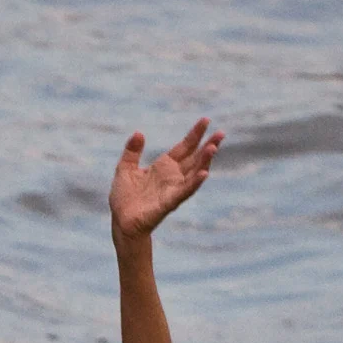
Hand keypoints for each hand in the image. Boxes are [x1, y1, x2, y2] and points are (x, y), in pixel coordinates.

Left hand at [110, 118, 220, 244]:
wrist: (121, 222)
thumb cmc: (124, 198)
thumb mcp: (125, 168)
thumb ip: (132, 151)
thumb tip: (139, 133)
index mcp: (164, 166)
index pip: (184, 147)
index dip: (195, 134)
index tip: (206, 120)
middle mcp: (173, 177)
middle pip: (195, 158)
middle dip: (208, 145)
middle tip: (221, 133)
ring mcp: (173, 189)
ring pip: (194, 173)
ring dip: (204, 161)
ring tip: (213, 147)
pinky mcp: (169, 202)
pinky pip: (185, 191)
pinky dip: (195, 183)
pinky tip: (204, 173)